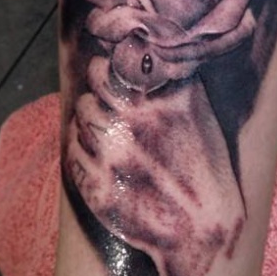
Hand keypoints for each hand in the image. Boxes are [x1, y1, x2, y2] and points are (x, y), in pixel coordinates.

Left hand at [65, 56, 244, 275]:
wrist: (203, 226)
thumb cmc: (205, 163)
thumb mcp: (197, 110)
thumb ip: (170, 77)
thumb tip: (146, 49)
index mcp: (154, 103)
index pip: (104, 69)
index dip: (104, 71)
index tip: (110, 77)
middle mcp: (130, 126)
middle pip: (87, 95)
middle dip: (95, 97)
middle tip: (108, 106)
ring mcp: (110, 160)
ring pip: (79, 122)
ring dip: (90, 123)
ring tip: (109, 133)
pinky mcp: (97, 190)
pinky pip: (72, 154)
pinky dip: (82, 150)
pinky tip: (101, 156)